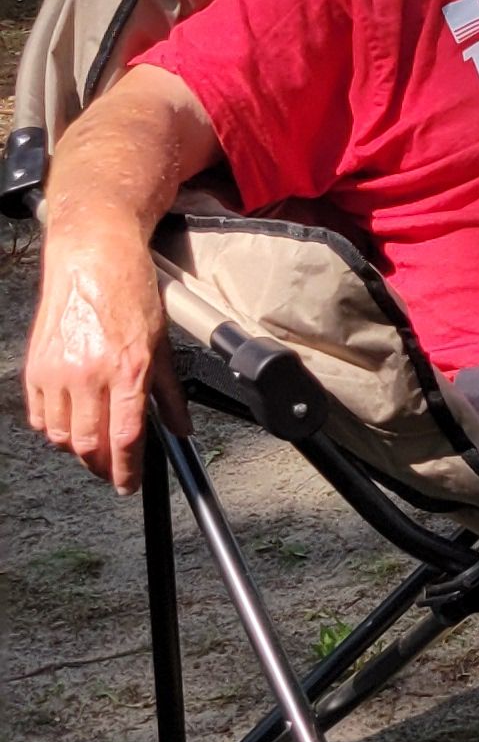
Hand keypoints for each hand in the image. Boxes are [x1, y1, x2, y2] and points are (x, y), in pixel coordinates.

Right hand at [26, 210, 177, 492]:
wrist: (92, 257)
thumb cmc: (130, 292)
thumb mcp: (162, 342)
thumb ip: (169, 391)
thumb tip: (180, 427)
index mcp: (127, 369)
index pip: (125, 438)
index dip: (126, 471)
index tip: (128, 484)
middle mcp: (89, 374)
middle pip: (89, 445)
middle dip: (102, 466)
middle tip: (113, 468)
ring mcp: (57, 371)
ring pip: (60, 436)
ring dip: (77, 449)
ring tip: (93, 444)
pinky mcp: (34, 366)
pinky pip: (39, 416)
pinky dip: (53, 429)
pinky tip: (70, 422)